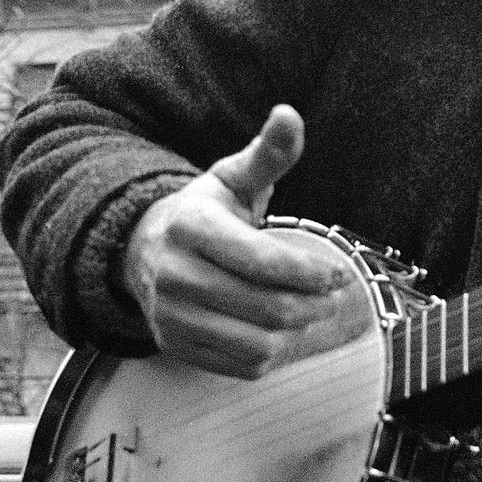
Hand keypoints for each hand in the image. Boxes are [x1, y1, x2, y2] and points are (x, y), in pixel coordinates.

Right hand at [118, 105, 367, 379]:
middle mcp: (172, 274)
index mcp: (190, 227)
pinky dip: (273, 354)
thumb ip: (269, 154)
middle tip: (333, 296)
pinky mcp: (176, 347)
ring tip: (313, 312)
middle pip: (269, 308)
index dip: (311, 272)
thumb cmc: (206, 213)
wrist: (143, 250)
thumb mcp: (234, 178)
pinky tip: (282, 332)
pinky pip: (243, 367)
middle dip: (314, 305)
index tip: (339, 274)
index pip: (263, 261)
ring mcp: (170, 316)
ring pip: (259, 343)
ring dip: (299, 332)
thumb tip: (290, 114)